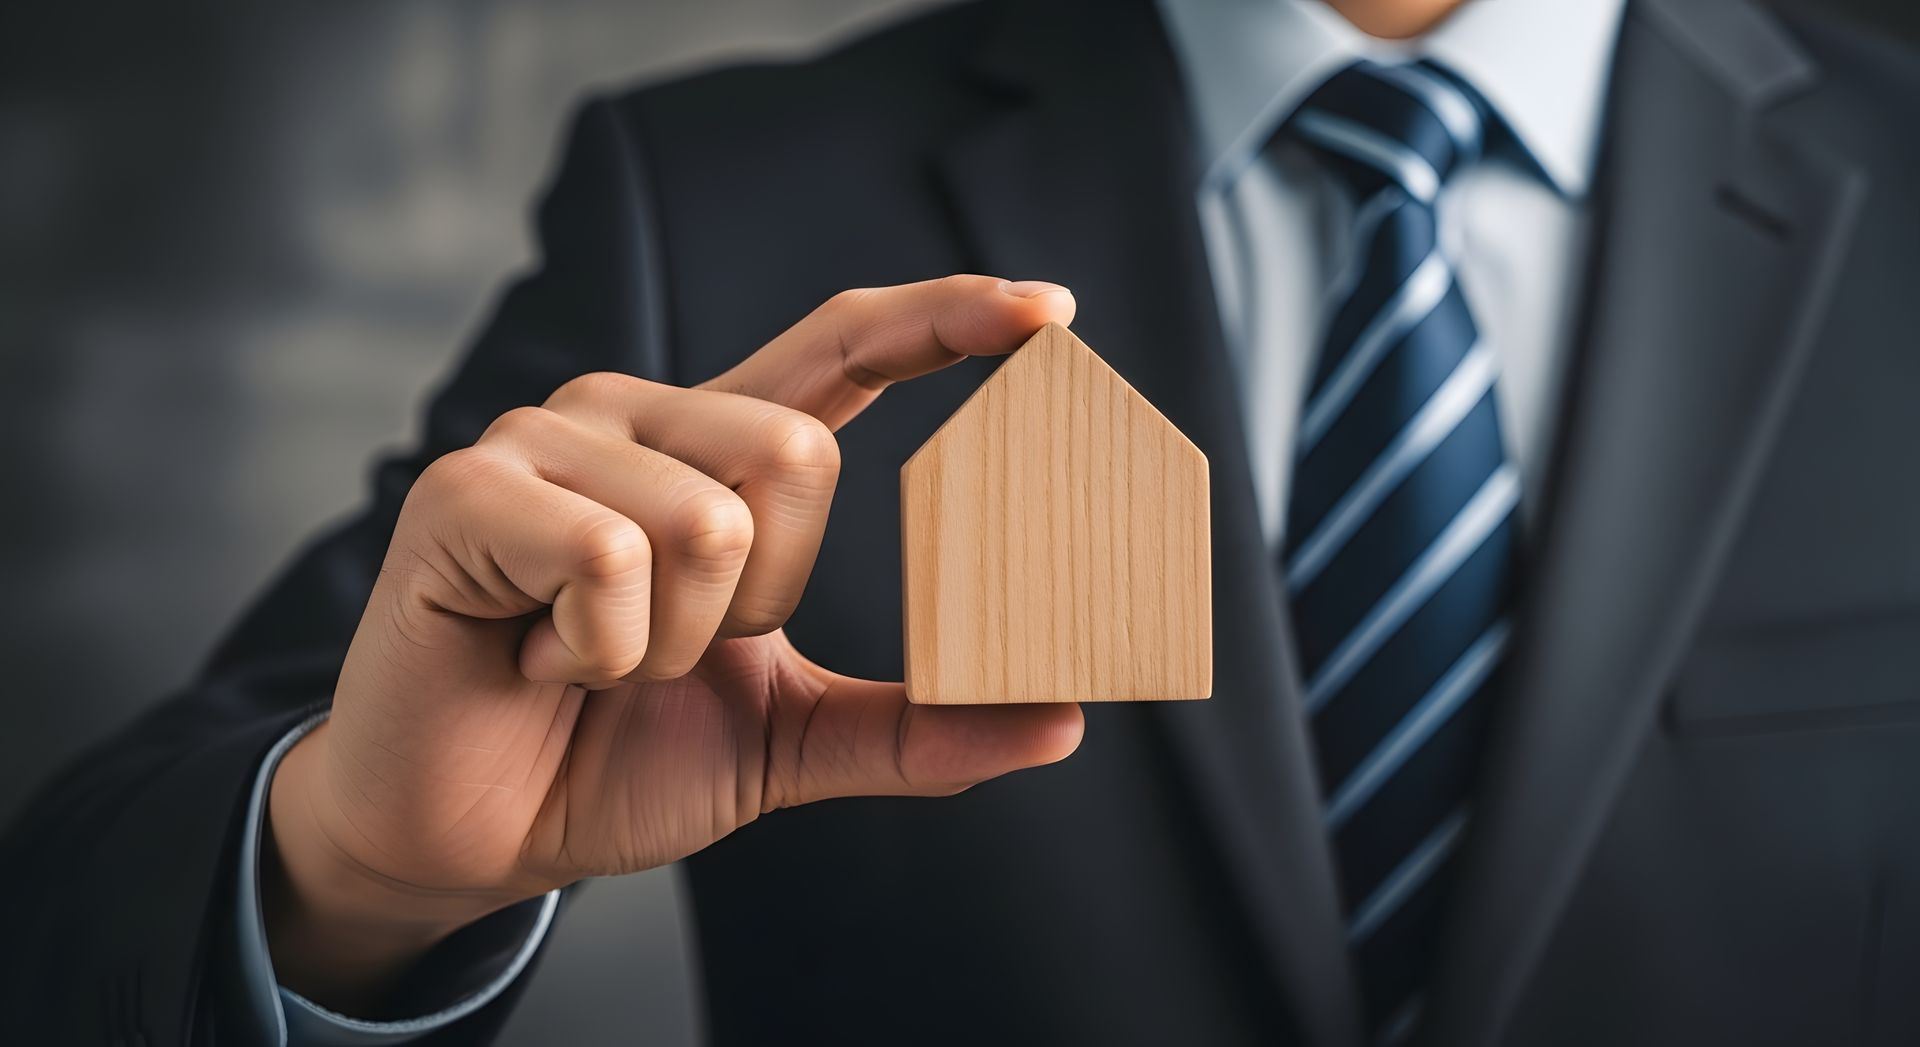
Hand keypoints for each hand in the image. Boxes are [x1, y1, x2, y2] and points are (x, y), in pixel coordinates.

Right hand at [263, 276, 1084, 1010]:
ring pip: (708, 518)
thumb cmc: (614, 758)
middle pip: (796, 452)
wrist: (469, 834)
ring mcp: (545, 439)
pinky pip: (609, 557)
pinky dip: (597, 650)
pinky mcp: (468, 488)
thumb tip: (1060, 717)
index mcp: (714, 453)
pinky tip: (534, 657)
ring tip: (588, 660)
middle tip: (665, 652)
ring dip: (667, 644)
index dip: (943, 319)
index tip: (1050, 311)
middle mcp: (635, 416)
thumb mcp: (789, 740)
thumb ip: (914, 725)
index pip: (843, 349)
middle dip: (760, 600)